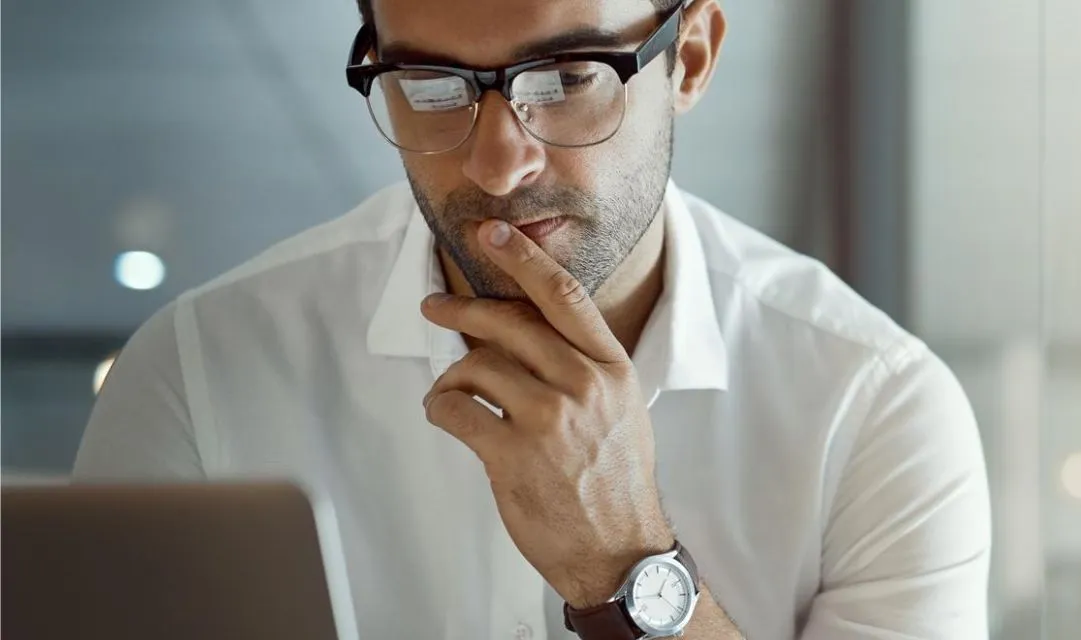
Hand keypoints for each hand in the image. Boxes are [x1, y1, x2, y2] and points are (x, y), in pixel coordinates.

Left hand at [420, 219, 671, 606]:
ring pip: (474, 367)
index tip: (494, 234)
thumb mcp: (620, 407)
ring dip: (451, 378)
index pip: (564, 296)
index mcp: (611, 367)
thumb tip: (522, 330)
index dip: (524, 258)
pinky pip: (454, 409)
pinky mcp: (512, 455)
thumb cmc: (615, 478)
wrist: (620, 548)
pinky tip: (447, 417)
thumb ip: (582, 364)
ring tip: (452, 395)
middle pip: (508, 323)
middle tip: (435, 307)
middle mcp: (582, 385)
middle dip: (462, 309)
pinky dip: (440, 409)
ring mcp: (548, 419)